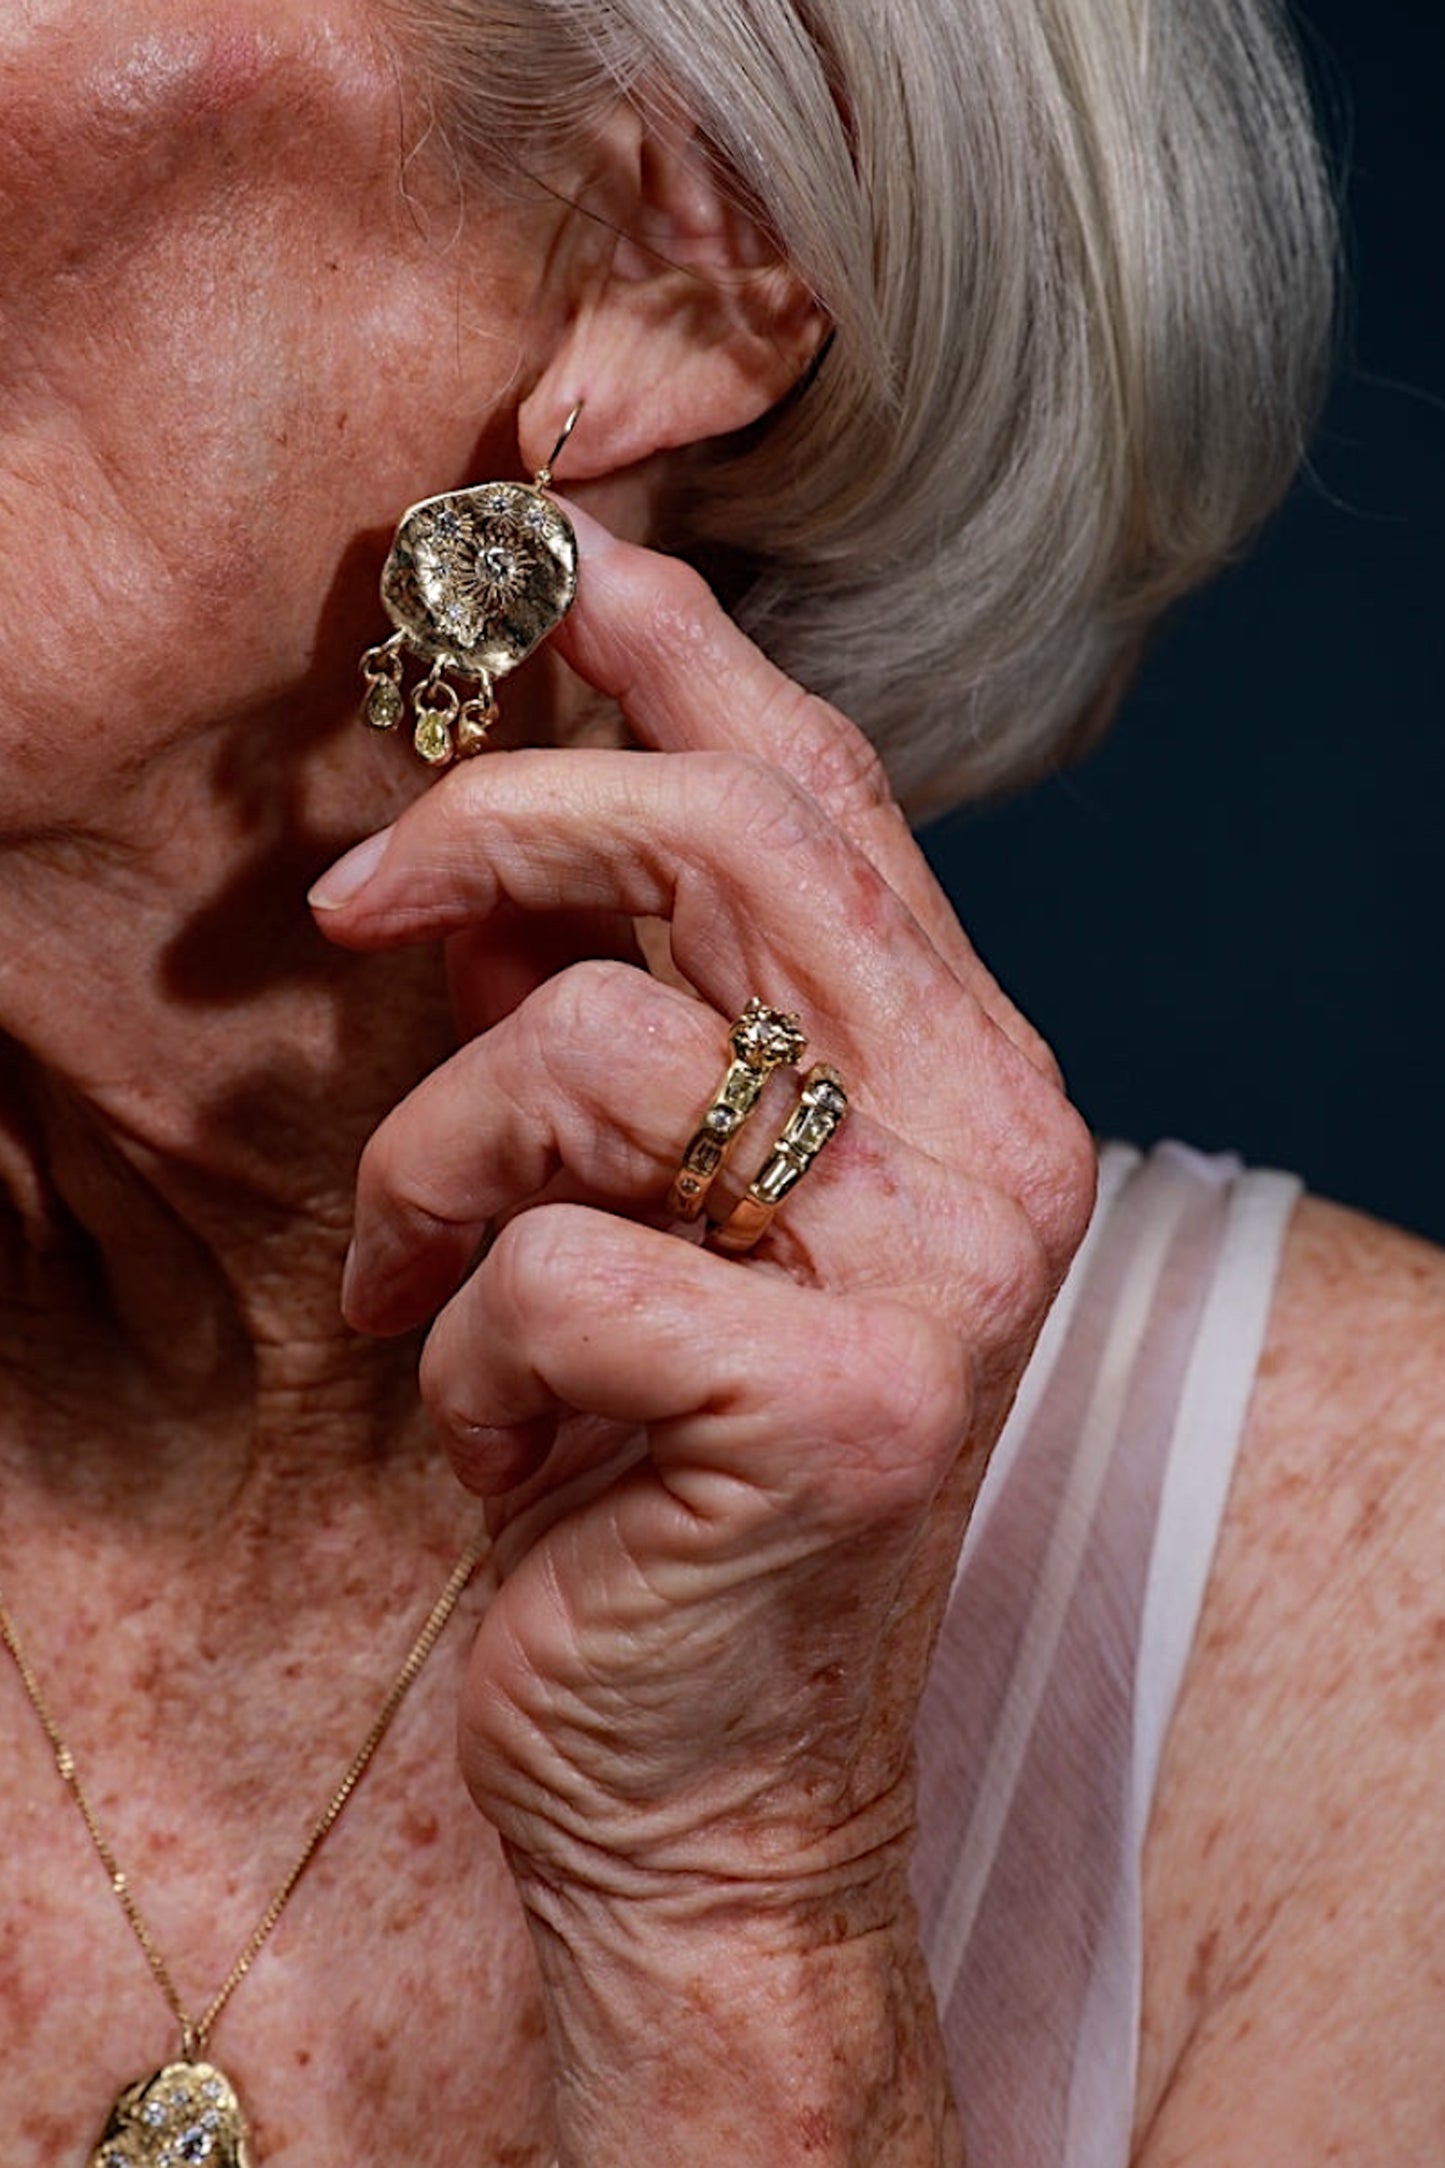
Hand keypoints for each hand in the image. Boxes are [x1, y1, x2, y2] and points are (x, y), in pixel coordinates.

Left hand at [310, 505, 1094, 2160]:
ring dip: (440, 1163)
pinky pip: (557, 1268)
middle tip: (358, 891)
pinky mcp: (837, 1408)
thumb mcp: (639, 1203)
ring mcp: (938, 1279)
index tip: (549, 557)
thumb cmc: (657, 1468)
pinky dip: (471, 1345)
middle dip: (508, 820)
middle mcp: (994, 1147)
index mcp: (968, 1075)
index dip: (684, 652)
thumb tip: (485, 827)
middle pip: (735, 842)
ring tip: (428, 1285)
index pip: (831, 794)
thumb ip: (608, 1009)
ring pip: (597, 1049)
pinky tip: (504, 1435)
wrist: (710, 1775)